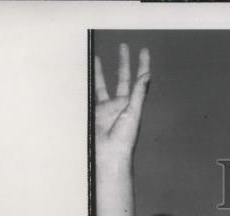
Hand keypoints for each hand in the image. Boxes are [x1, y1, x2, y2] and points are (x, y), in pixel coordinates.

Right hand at [94, 44, 149, 164]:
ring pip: (102, 84)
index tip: (143, 51)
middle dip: (123, 62)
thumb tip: (147, 75)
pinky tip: (82, 75)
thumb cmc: (124, 138)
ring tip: (96, 57)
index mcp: (132, 104)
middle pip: (122, 78)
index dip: (142, 65)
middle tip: (122, 46)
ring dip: (100, 72)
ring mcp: (106, 108)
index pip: (138, 80)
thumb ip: (138, 94)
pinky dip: (86, 85)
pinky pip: (89, 95)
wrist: (109, 155)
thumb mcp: (133, 113)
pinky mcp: (93, 112)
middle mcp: (120, 105)